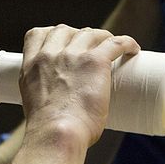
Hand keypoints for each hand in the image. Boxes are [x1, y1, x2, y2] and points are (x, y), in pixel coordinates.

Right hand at [19, 25, 139, 148]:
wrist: (57, 133)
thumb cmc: (48, 130)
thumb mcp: (33, 105)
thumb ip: (45, 98)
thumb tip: (62, 107)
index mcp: (32, 65)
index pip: (37, 35)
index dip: (51, 35)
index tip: (62, 42)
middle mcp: (50, 55)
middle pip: (64, 30)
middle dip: (77, 35)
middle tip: (89, 48)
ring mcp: (73, 55)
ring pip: (90, 33)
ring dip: (101, 37)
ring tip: (112, 47)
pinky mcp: (95, 61)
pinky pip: (115, 42)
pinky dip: (126, 43)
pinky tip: (132, 49)